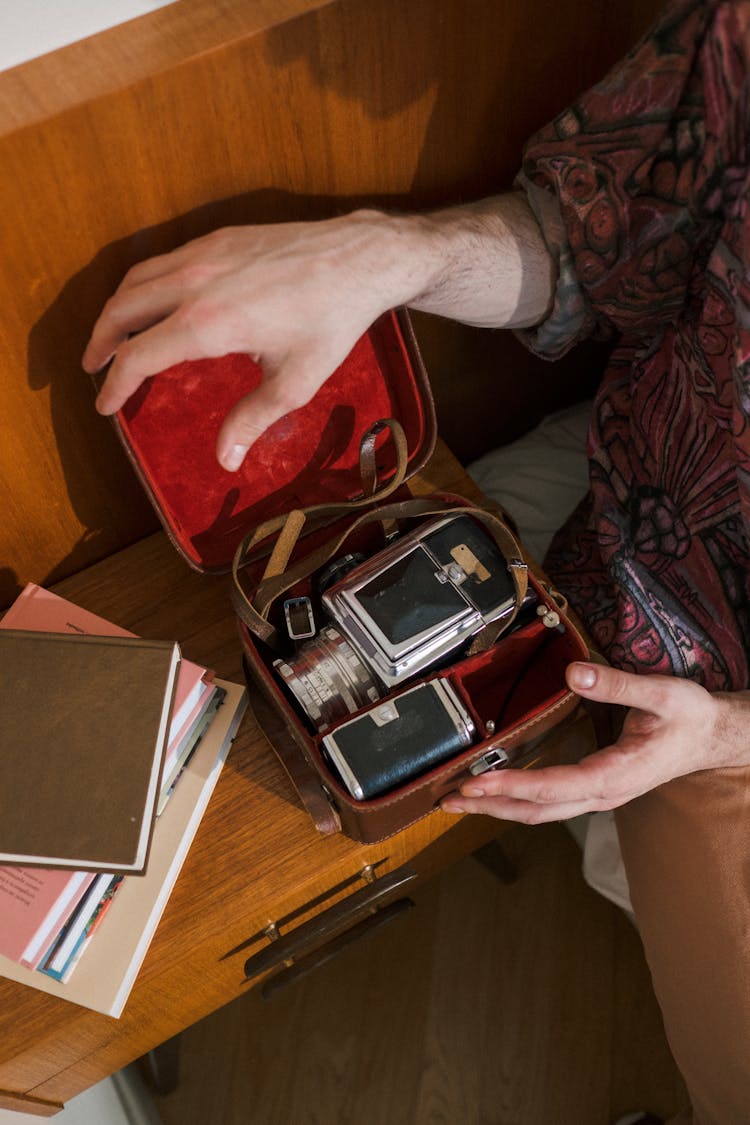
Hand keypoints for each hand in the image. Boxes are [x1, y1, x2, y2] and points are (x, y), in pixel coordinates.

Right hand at [82, 194, 553, 471]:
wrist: (359, 258)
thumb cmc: (331, 321)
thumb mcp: (295, 381)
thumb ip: (253, 419)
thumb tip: (226, 459)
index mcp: (209, 323)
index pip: (139, 356)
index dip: (116, 384)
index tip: (107, 406)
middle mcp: (195, 283)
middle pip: (122, 310)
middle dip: (101, 343)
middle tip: (94, 368)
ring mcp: (203, 254)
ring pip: (136, 279)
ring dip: (116, 310)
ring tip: (113, 337)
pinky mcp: (218, 238)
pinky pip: (162, 261)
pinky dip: (142, 285)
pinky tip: (152, 303)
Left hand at [441, 662, 749, 822]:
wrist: (713, 737)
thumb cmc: (690, 717)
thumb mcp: (662, 694)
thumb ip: (616, 685)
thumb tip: (574, 674)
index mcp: (615, 775)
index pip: (552, 787)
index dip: (512, 785)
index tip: (477, 781)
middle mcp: (602, 793)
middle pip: (537, 809)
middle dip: (490, 806)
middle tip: (448, 799)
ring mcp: (597, 794)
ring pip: (540, 811)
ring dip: (498, 807)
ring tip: (458, 801)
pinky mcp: (594, 787)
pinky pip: (549, 801)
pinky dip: (516, 799)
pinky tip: (494, 791)